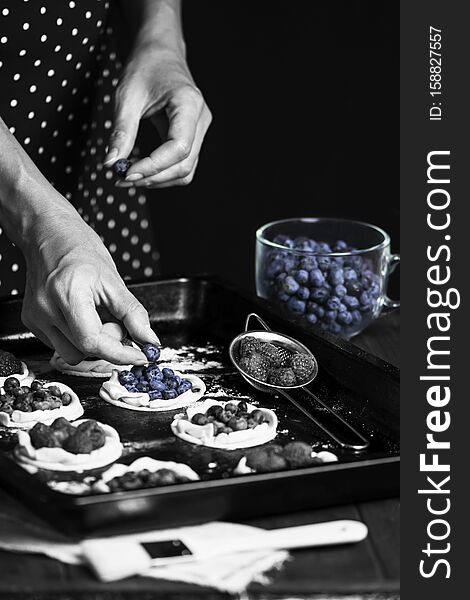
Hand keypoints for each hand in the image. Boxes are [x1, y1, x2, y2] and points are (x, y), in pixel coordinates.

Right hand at [21, 203, 158, 364]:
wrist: (49, 236)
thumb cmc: (80, 250)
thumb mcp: (114, 280)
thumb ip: (133, 314)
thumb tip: (149, 340)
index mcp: (68, 293)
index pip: (93, 341)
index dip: (121, 354)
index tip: (140, 356)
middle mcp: (46, 308)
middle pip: (84, 351)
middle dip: (109, 344)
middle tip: (116, 323)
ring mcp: (36, 317)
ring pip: (71, 354)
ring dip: (91, 344)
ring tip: (96, 318)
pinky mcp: (31, 322)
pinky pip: (59, 345)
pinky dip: (77, 339)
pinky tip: (81, 318)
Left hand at [104, 43, 211, 187]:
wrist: (160, 53)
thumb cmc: (145, 67)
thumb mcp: (127, 96)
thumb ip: (121, 131)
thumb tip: (111, 163)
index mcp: (188, 104)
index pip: (178, 147)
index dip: (154, 166)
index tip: (126, 173)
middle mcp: (200, 120)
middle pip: (184, 164)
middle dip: (153, 177)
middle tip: (122, 178)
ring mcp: (200, 130)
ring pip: (185, 170)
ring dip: (158, 179)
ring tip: (128, 175)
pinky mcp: (194, 137)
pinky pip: (182, 164)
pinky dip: (162, 172)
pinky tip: (141, 168)